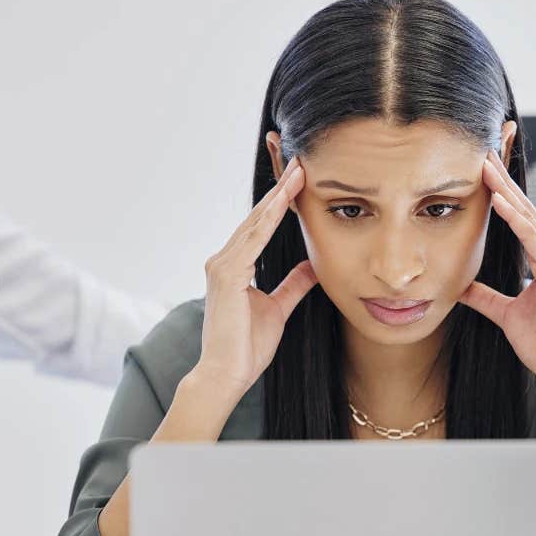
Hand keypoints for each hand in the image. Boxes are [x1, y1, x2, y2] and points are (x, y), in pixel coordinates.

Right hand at [193, 158, 315, 397]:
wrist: (226, 375)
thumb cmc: (246, 348)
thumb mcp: (278, 309)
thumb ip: (293, 285)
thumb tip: (313, 266)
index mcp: (234, 267)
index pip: (261, 227)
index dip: (280, 202)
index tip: (299, 179)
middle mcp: (224, 260)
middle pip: (258, 217)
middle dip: (280, 189)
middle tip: (300, 161)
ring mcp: (222, 265)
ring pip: (256, 223)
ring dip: (278, 196)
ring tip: (299, 171)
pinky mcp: (226, 275)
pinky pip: (253, 240)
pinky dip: (269, 219)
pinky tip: (285, 201)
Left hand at [459, 150, 535, 394]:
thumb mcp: (505, 314)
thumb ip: (486, 297)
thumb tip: (462, 287)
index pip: (521, 220)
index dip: (502, 195)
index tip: (482, 173)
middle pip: (525, 210)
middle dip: (503, 182)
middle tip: (482, 154)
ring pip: (529, 218)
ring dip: (506, 192)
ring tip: (485, 167)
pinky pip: (534, 239)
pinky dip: (517, 220)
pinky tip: (500, 202)